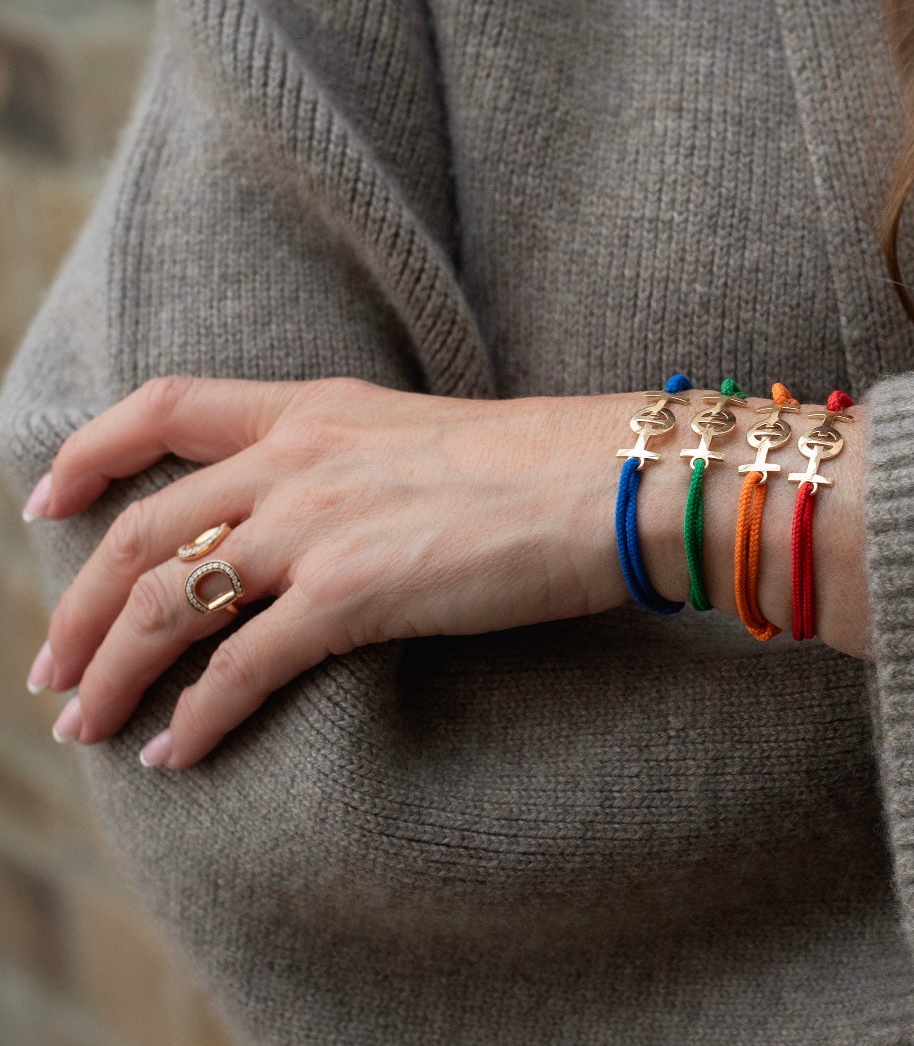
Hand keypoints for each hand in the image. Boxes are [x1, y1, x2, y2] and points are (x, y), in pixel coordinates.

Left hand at [23, 376, 635, 767]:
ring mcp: (319, 523)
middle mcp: (298, 457)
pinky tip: (180, 753)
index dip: (90, 453)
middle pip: (142, 530)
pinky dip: (196, 716)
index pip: (165, 406)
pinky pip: (239, 666)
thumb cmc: (546, 461)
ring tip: (90, 724)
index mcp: (316, 409)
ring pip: (168, 601)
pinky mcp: (351, 592)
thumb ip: (357, 464)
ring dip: (113, 672)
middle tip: (55, 668)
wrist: (612, 479)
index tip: (47, 498)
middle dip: (80, 606)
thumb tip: (324, 520)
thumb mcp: (425, 436)